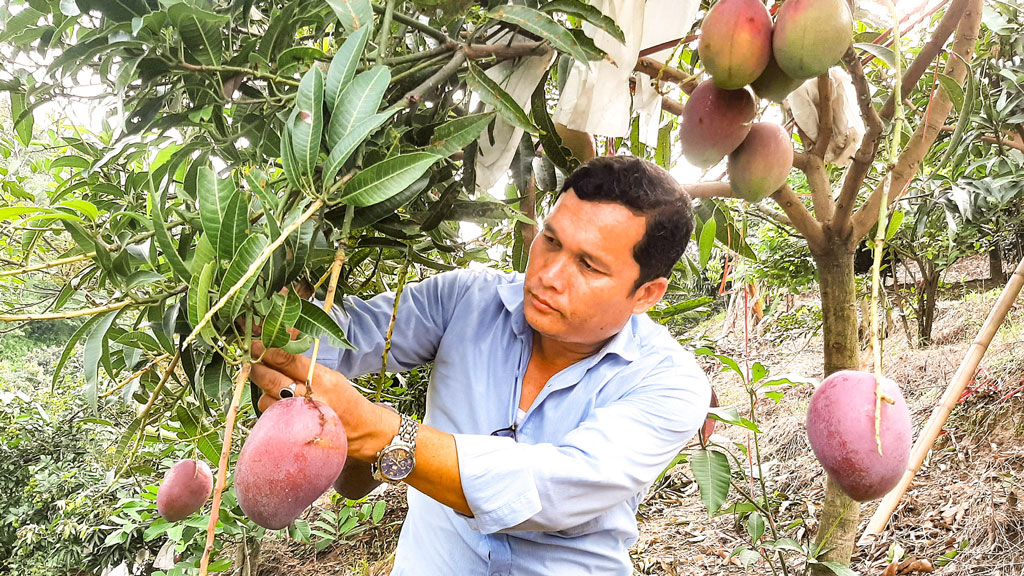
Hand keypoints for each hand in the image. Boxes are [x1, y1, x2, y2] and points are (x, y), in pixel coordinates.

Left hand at [248, 342, 398, 460]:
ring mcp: (297, 417)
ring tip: (268, 382)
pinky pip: (268, 414)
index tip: (257, 343)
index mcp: (321, 379)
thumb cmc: (342, 399)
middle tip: (250, 359)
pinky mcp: (289, 432)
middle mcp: (308, 398)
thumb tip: (281, 342)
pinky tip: (276, 401)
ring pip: (265, 398)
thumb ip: (304, 363)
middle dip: (257, 367)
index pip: (287, 360)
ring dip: (262, 388)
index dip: (268, 350)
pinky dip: (268, 405)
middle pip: (271, 379)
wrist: (357, 430)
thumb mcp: (330, 375)